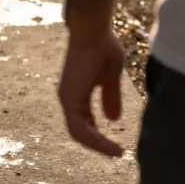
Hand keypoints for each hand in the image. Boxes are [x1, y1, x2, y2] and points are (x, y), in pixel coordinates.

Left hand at [58, 30, 125, 157]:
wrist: (93, 30)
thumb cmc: (102, 46)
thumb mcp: (110, 77)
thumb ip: (110, 97)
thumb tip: (113, 119)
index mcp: (76, 94)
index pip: (84, 124)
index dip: (99, 137)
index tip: (117, 146)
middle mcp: (68, 98)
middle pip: (80, 132)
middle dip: (98, 145)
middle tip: (117, 153)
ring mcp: (67, 98)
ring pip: (79, 133)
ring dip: (98, 146)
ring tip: (117, 153)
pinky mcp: (70, 98)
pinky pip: (80, 127)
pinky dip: (96, 139)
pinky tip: (112, 145)